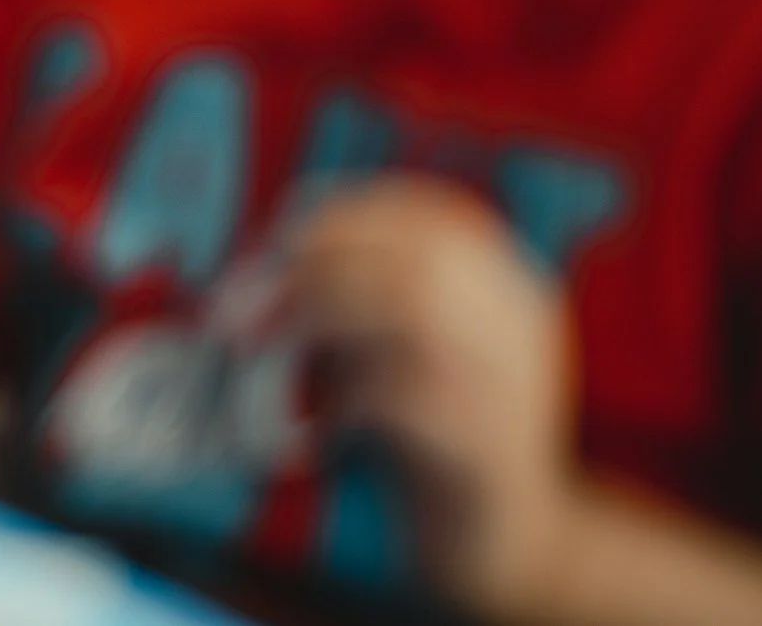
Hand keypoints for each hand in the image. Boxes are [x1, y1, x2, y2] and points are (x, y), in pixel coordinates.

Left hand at [287, 177, 578, 619]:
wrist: (503, 547)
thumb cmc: (432, 438)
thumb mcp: (409, 352)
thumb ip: (367, 299)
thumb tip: (272, 259)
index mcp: (508, 292)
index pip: (432, 217)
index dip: (348, 215)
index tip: (278, 234)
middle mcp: (519, 330)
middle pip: (416, 257)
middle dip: (316, 263)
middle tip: (243, 300)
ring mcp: (512, 389)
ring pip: (413, 310)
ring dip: (318, 317)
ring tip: (260, 348)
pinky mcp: (486, 451)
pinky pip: (403, 398)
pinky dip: (340, 400)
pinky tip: (313, 428)